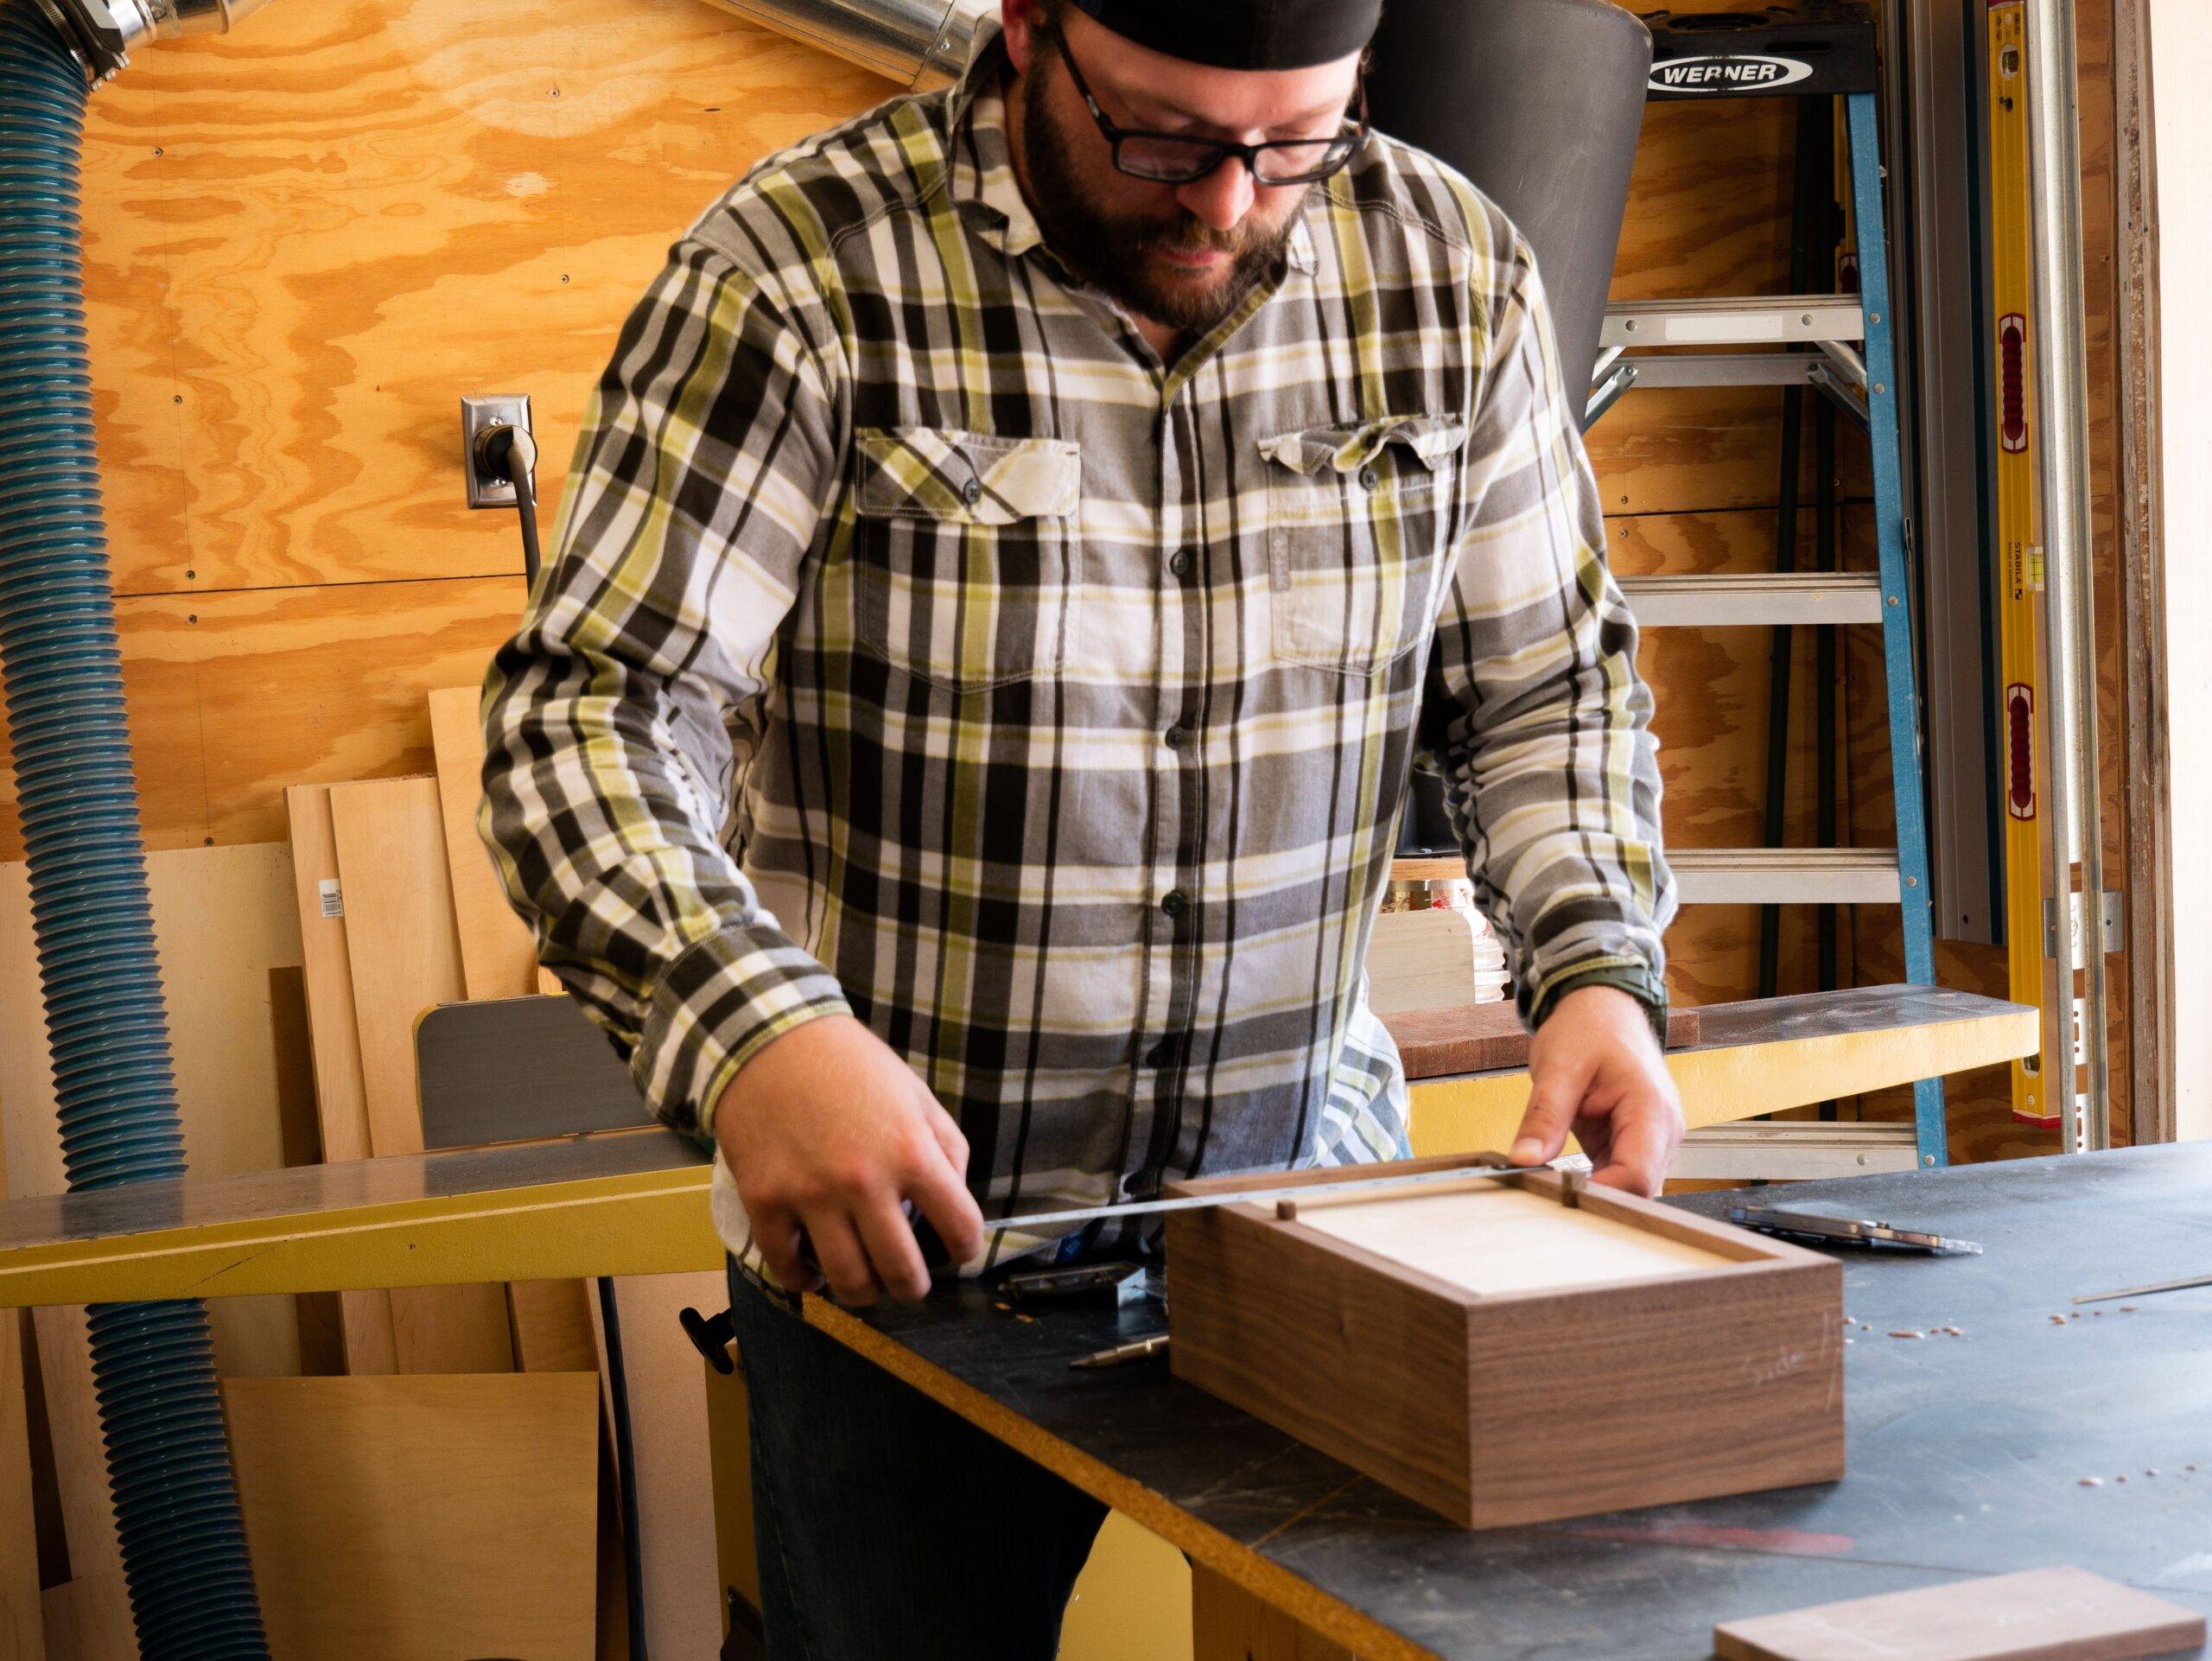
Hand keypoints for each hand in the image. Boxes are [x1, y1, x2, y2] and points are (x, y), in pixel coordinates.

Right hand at [712, 1015, 983, 1304]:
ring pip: (848, 1282)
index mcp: (911, 1151)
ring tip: (865, 1284)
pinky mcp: (766, 1202)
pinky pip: (789, 1267)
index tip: (956, 1252)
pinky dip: (806, 1280)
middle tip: (910, 1283)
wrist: (768, 1040)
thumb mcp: (915, 1093)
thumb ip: (945, 1145)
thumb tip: (954, 1199)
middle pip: (902, 1272)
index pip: (960, 1227)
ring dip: (864, 1294)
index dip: (965, 1249)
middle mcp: (864, 1181)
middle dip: (914, 1288)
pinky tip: (815, 1271)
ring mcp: (811, 1196)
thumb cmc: (849, 1065)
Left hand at [1509, 985, 1684, 1195]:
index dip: (1601, 1194)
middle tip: (1544, 1194)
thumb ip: (1544, 1116)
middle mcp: (1663, 1131)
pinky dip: (1592, 1180)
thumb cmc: (1589, 1028)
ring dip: (1594, 1191)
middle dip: (1596, 1198)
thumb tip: (1524, 1159)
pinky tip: (1560, 1176)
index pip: (1637, 1176)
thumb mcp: (1558, 1067)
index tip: (1557, 1195)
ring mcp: (1653, 1140)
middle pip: (1638, 1189)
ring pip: (1630, 1187)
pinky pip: (1618, 1173)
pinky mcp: (1635, 1143)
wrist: (1603, 1007)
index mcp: (1652, 1110)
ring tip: (1548, 1184)